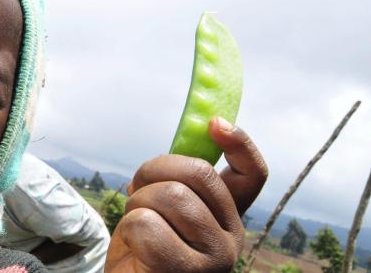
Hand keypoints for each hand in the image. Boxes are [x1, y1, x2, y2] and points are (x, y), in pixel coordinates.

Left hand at [105, 117, 267, 271]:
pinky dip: (128, 229)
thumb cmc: (140, 248)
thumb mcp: (161, 207)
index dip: (240, 142)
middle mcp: (231, 238)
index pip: (252, 174)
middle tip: (137, 189)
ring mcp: (214, 259)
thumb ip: (177, 181)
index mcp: (228, 217)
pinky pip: (146, 224)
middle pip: (199, 174)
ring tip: (137, 225)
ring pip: (171, 195)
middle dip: (154, 170)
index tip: (215, 123)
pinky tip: (135, 249)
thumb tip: (190, 139)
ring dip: (138, 203)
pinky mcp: (186, 272)